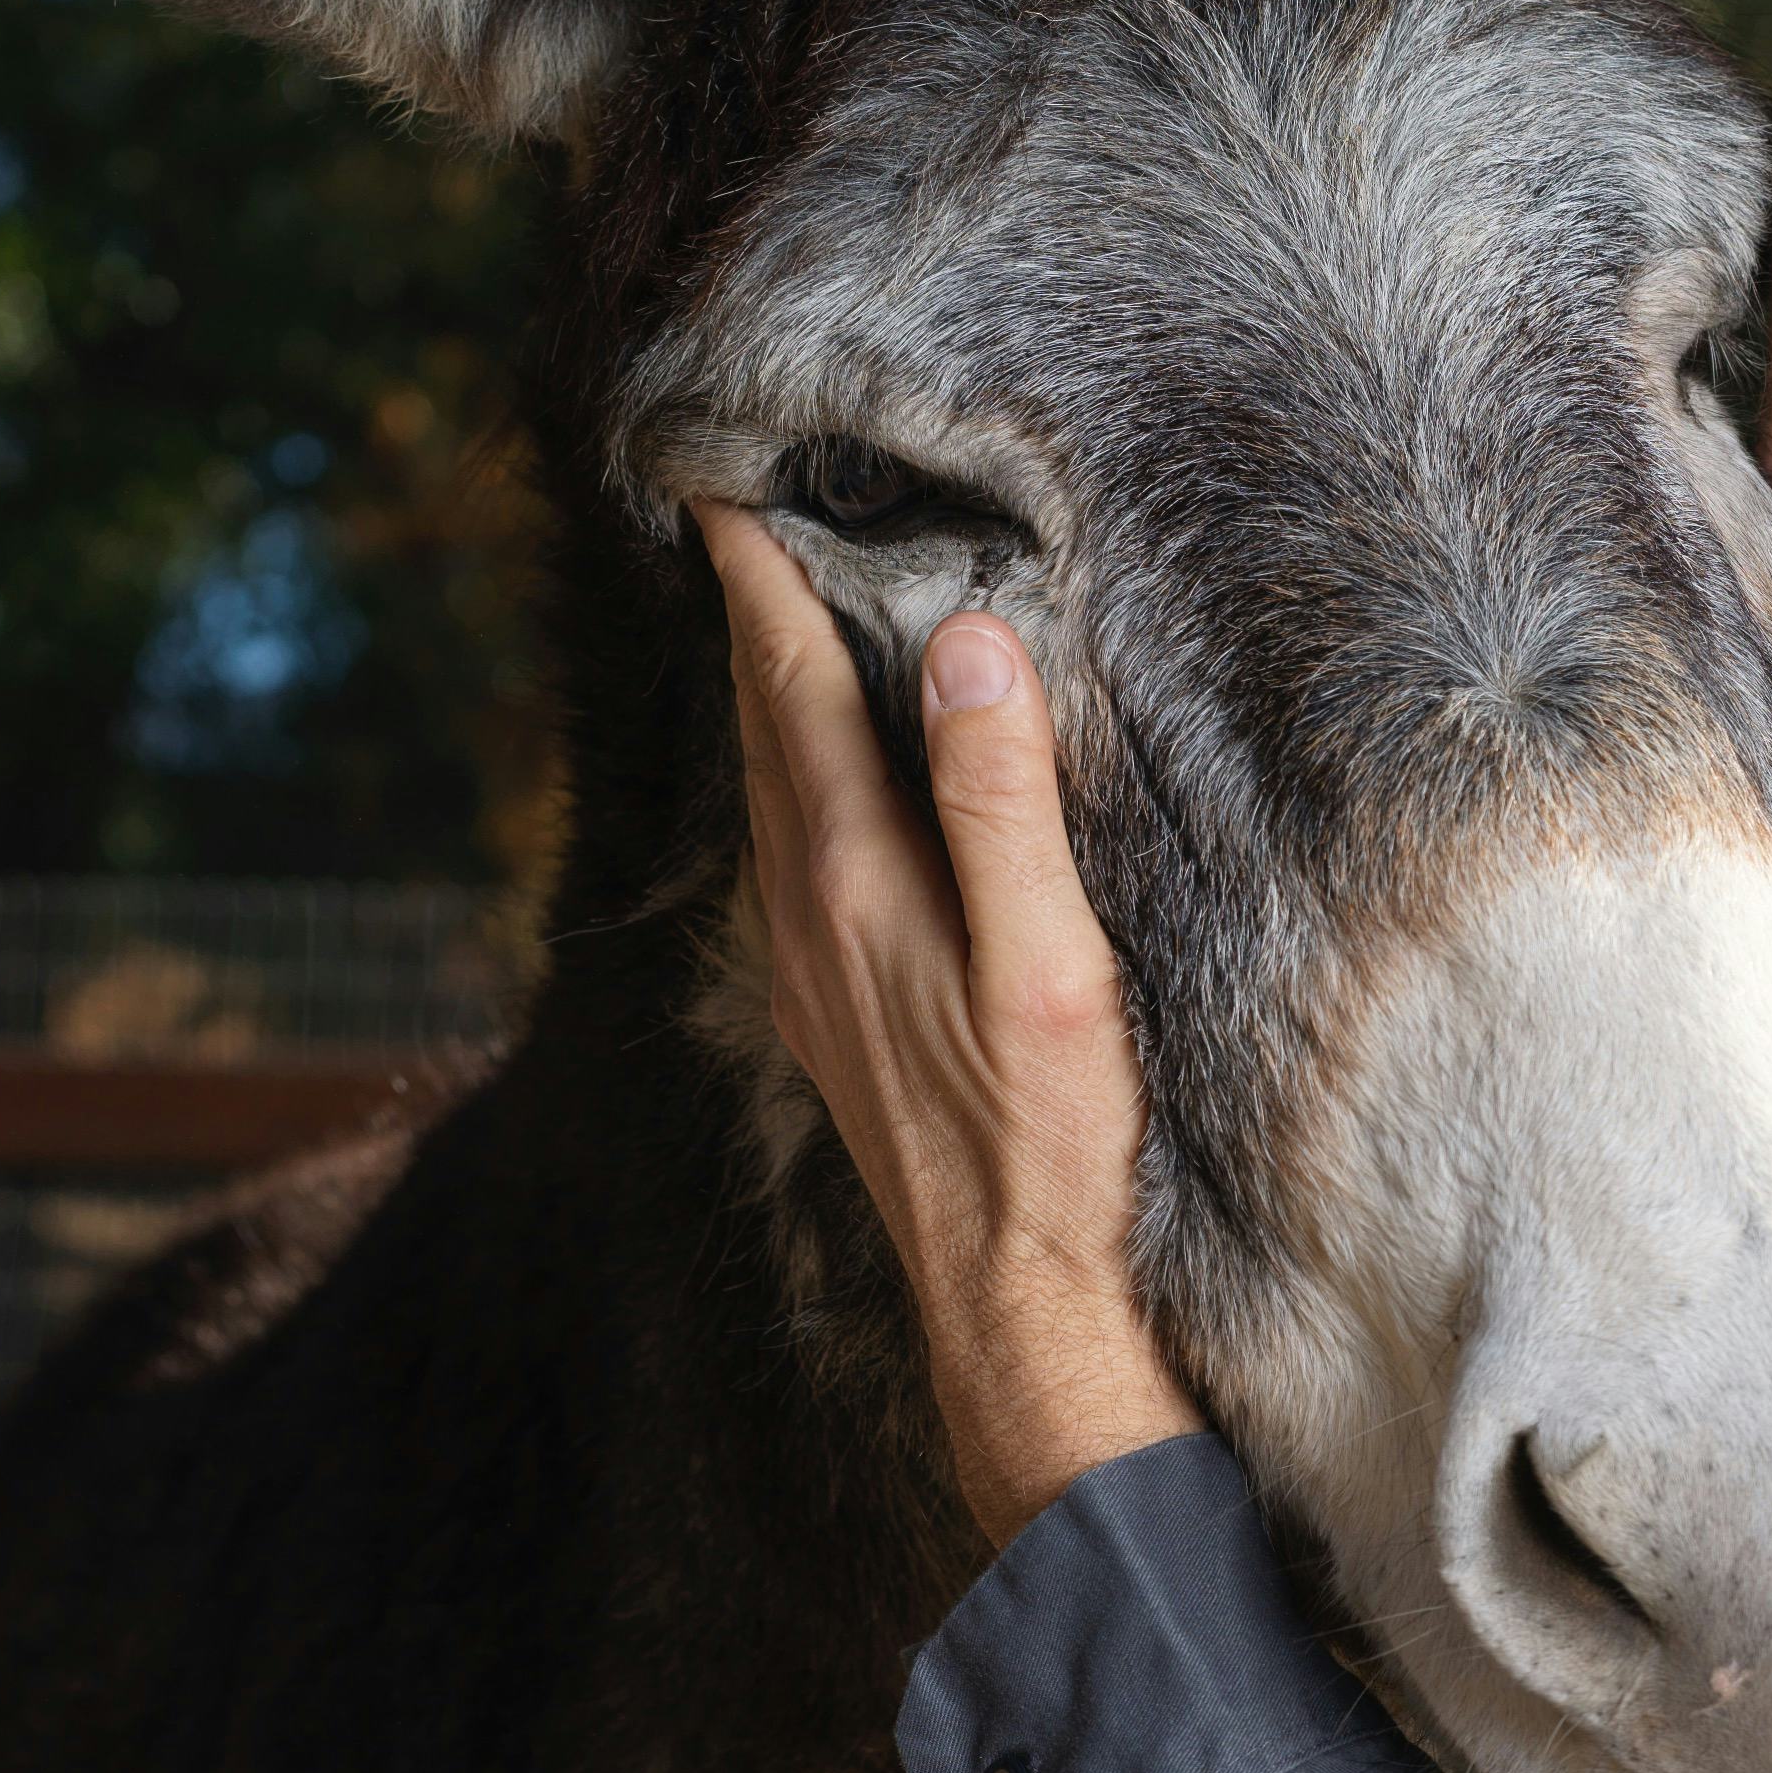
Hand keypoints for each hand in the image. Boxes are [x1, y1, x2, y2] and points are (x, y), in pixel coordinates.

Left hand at [706, 503, 1200, 1552]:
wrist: (1009, 1306)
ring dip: (771, 691)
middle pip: (762, 723)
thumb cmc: (1046, 1143)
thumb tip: (964, 640)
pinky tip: (828, 779)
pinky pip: (794, 848)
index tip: (722, 466)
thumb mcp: (1048, 965)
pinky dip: (799, 772)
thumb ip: (1002, 801)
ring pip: (769, 788)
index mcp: (853, 880)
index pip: (789, 684)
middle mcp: (807, 914)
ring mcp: (810, 968)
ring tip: (780, 610)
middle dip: (750, 606)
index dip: (756, 572)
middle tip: (744, 498)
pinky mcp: (834, 1010)